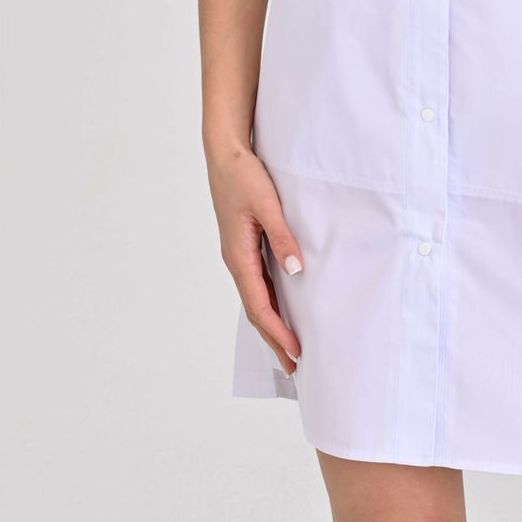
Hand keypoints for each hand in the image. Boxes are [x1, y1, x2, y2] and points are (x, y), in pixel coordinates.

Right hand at [207, 141, 303, 372]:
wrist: (225, 155)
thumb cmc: (244, 177)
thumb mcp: (267, 205)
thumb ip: (282, 237)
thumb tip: (296, 271)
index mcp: (238, 256)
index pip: (259, 304)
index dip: (277, 331)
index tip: (295, 351)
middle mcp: (236, 261)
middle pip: (256, 310)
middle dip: (273, 339)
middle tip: (293, 367)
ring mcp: (239, 255)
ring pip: (256, 299)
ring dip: (271, 325)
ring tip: (288, 348)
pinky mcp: (244, 247)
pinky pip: (256, 284)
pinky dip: (268, 304)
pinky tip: (280, 311)